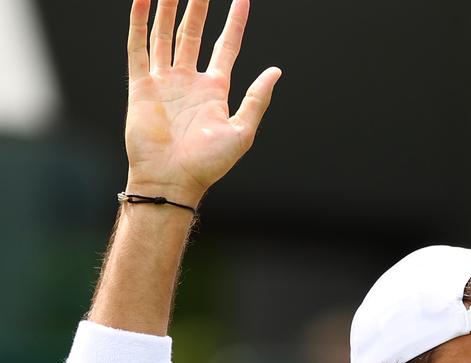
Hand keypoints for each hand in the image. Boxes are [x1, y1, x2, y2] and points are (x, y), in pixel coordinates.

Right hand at [125, 0, 280, 206]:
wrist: (172, 181)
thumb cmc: (207, 165)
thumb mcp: (242, 132)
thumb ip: (257, 100)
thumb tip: (276, 71)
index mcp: (214, 91)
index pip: (226, 47)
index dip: (235, 22)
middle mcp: (188, 82)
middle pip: (193, 33)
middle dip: (198, 6)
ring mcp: (164, 82)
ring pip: (165, 34)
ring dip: (167, 7)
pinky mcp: (141, 86)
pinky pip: (138, 47)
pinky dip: (140, 22)